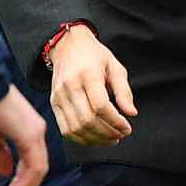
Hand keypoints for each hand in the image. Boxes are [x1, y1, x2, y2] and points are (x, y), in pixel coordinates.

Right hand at [0, 88, 52, 185]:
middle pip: (38, 167)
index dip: (24, 178)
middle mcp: (37, 131)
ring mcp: (36, 134)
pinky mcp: (30, 136)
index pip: (33, 160)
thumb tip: (5, 173)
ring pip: (38, 169)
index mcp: (29, 129)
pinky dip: (25, 182)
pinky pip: (34, 166)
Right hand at [47, 24, 137, 147]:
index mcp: (87, 74)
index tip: (127, 128)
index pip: (100, 106)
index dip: (115, 121)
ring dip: (95, 139)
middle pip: (87, 119)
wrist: (67, 46)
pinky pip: (65, 129)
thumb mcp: (115, 67)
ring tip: (110, 139)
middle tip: (121, 135)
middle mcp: (70, 86)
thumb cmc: (95, 56)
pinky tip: (94, 139)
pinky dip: (81, 139)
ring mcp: (59, 96)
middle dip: (107, 133)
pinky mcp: (54, 103)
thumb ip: (124, 90)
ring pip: (76, 128)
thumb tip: (132, 113)